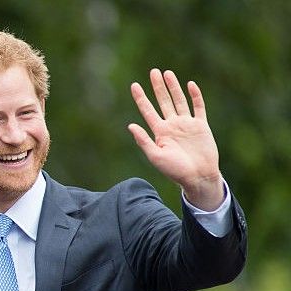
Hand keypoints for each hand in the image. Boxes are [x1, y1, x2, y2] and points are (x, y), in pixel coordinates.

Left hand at [128, 69, 223, 209]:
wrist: (197, 176)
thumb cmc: (174, 170)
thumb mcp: (155, 156)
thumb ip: (143, 141)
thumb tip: (130, 125)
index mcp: (159, 132)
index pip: (148, 111)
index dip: (141, 98)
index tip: (134, 85)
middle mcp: (172, 125)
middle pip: (163, 101)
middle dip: (158, 87)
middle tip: (153, 71)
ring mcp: (186, 124)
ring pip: (179, 101)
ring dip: (173, 87)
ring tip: (167, 73)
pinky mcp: (201, 126)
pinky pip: (198, 107)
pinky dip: (195, 96)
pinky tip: (190, 85)